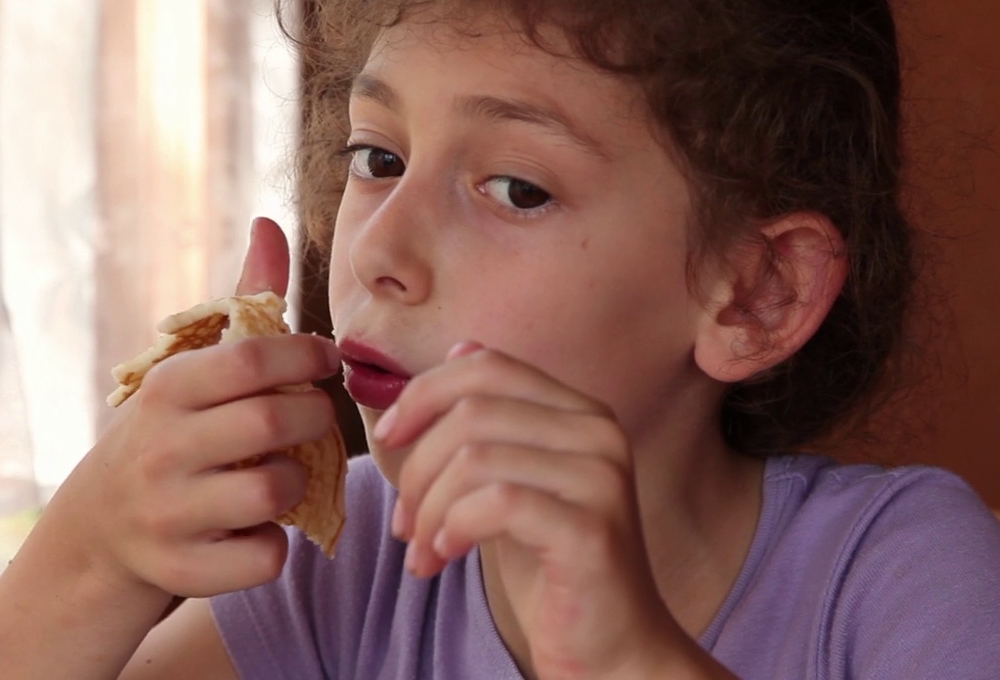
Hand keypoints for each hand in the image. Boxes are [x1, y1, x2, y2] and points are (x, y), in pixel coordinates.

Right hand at [48, 217, 339, 598]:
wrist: (100, 532)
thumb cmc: (172, 432)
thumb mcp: (194, 367)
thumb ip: (244, 301)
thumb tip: (272, 222)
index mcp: (167, 389)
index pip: (251, 358)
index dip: (304, 354)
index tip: (324, 360)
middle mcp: (160, 449)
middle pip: (273, 423)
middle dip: (312, 417)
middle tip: (312, 417)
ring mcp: (168, 514)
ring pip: (274, 493)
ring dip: (294, 482)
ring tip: (279, 473)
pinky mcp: (182, 571)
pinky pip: (265, 558)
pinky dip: (275, 545)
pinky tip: (255, 529)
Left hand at [378, 343, 692, 678]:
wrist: (610, 648)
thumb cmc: (552, 567)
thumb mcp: (512, 481)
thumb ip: (492, 423)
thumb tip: (455, 350)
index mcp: (581, 411)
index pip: (488, 364)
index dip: (425, 393)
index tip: (389, 439)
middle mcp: (600, 432)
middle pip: (472, 410)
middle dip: (418, 467)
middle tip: (405, 523)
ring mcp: (602, 478)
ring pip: (476, 458)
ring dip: (430, 508)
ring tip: (424, 550)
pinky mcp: (592, 528)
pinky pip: (497, 503)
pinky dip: (454, 528)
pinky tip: (445, 558)